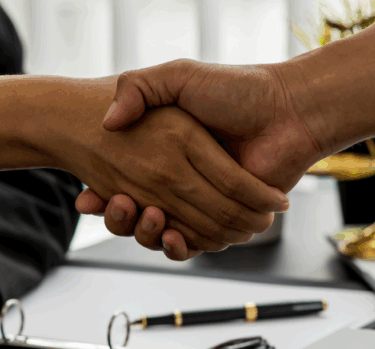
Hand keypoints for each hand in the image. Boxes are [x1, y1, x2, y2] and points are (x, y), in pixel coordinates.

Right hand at [0, 75, 288, 252]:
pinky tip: (172, 234)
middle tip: (118, 202)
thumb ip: (140, 87)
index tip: (86, 199)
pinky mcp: (224, 221)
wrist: (288, 110)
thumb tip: (109, 120)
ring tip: (148, 215)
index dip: (101, 196)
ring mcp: (201, 202)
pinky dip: (181, 246)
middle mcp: (179, 180)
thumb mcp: (180, 77)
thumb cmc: (237, 89)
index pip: (121, 182)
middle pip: (135, 214)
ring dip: (147, 233)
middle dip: (120, 218)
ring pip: (160, 234)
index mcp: (165, 152)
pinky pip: (194, 244)